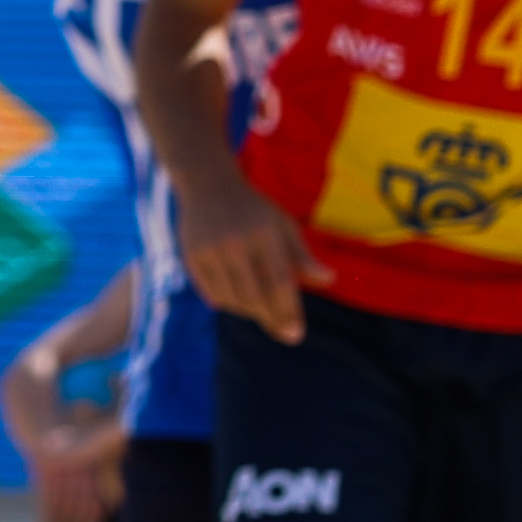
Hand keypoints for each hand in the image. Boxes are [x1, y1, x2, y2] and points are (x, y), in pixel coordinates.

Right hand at [183, 175, 313, 345]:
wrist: (207, 185)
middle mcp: (235, 243)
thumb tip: (330, 280)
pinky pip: (212, 293)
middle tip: (286, 336)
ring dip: (250, 312)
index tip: (296, 333)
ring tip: (263, 314)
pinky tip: (240, 304)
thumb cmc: (254, 209)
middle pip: (255, 295)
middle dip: (273, 319)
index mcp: (264, 233)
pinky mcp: (192, 257)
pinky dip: (228, 303)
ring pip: (233, 298)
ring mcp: (210, 251)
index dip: (289, 310)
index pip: (279, 281)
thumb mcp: (283, 225)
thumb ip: (302, 255)